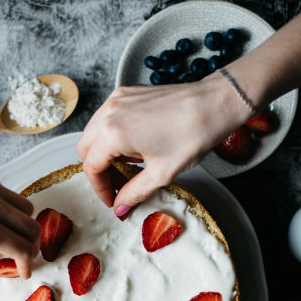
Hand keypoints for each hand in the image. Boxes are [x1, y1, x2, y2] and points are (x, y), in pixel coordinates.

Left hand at [0, 137, 40, 278]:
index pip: (22, 249)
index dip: (27, 264)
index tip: (23, 270)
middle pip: (33, 228)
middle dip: (32, 246)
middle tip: (23, 254)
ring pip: (26, 208)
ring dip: (24, 225)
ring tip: (11, 233)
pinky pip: (8, 192)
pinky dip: (7, 206)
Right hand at [76, 76, 247, 215]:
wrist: (214, 103)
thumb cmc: (192, 135)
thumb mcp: (161, 174)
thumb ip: (134, 193)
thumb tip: (120, 207)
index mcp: (113, 133)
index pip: (91, 167)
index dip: (101, 189)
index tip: (113, 200)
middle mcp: (109, 112)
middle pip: (85, 149)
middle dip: (99, 171)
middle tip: (120, 185)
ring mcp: (117, 100)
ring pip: (94, 133)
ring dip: (105, 154)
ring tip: (130, 167)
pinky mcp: (127, 93)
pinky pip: (107, 119)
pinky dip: (113, 136)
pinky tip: (135, 147)